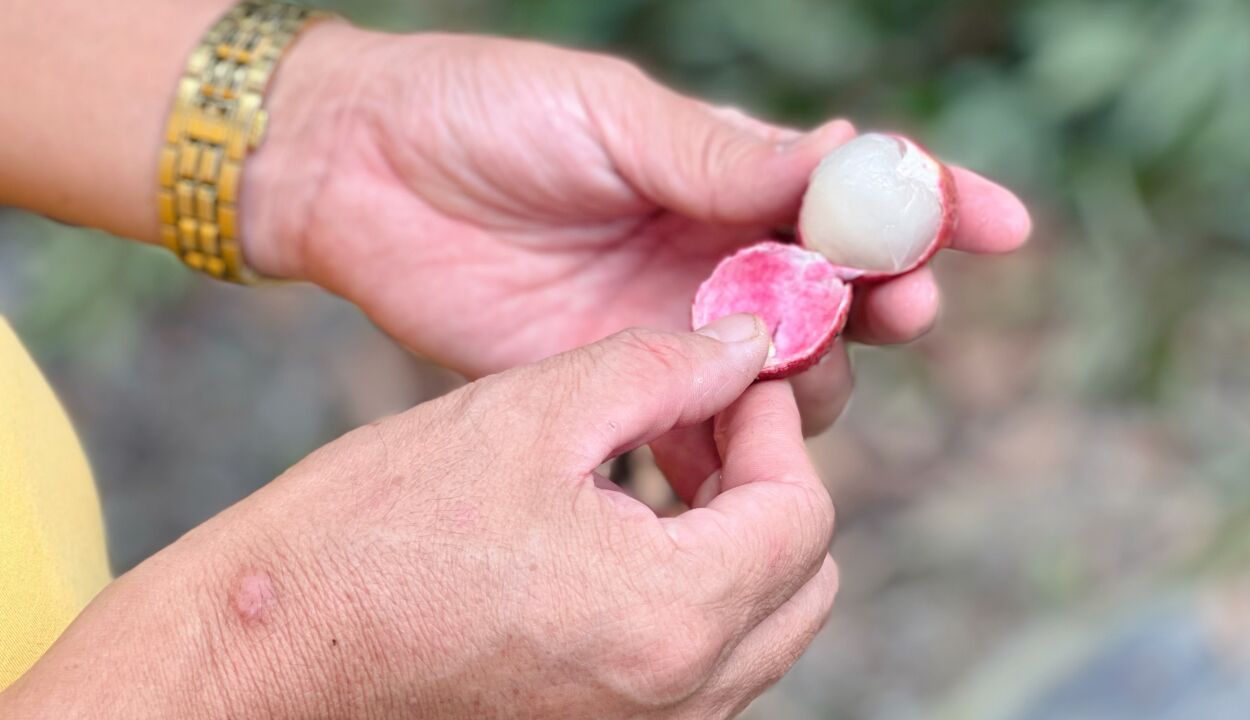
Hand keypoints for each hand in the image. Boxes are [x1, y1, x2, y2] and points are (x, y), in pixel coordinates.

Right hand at [2, 317, 835, 718]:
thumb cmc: (375, 531)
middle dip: (771, 488)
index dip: (777, 429)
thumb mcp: (528, 414)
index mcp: (669, 616)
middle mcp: (677, 700)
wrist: (267, 653)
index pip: (802, 515)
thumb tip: (745, 349)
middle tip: (703, 425)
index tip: (732, 381)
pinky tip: (623, 538)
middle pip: (800, 583)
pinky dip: (694, 598)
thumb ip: (660, 370)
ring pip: (759, 631)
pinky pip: (701, 669)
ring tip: (659, 472)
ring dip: (736, 544)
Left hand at [245, 25, 1031, 433]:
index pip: (853, 194)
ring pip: (787, 376)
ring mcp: (672, 325)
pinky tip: (740, 459)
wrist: (360, 171)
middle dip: (887, 302)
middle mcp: (714, 254)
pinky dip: (733, 452)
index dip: (933, 208)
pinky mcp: (617, 384)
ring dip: (814, 380)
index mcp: (726, 173)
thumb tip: (844, 158)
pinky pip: (699, 435)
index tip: (999, 225)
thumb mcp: (611, 115)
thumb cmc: (484, 112)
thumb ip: (720, 157)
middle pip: (840, 296)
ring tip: (790, 366)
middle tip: (899, 307)